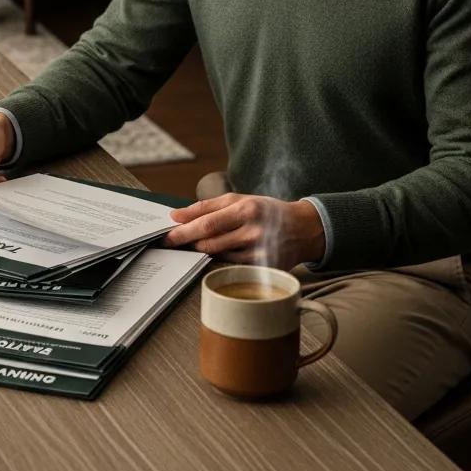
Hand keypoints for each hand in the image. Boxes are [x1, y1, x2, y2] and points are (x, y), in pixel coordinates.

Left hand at [164, 194, 324, 269]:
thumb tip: (176, 215)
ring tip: (202, 244)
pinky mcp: (264, 270)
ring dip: (206, 252)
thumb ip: (206, 206)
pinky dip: (223, 261)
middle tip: (173, 243)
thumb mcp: (239, 200)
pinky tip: (226, 254)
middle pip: (211, 244)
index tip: (166, 236)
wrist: (304, 229)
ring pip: (219, 257)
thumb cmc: (266, 211)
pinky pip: (233, 268)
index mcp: (246, 210)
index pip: (208, 224)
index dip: (184, 232)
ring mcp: (260, 254)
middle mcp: (254, 232)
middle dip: (189, 244)